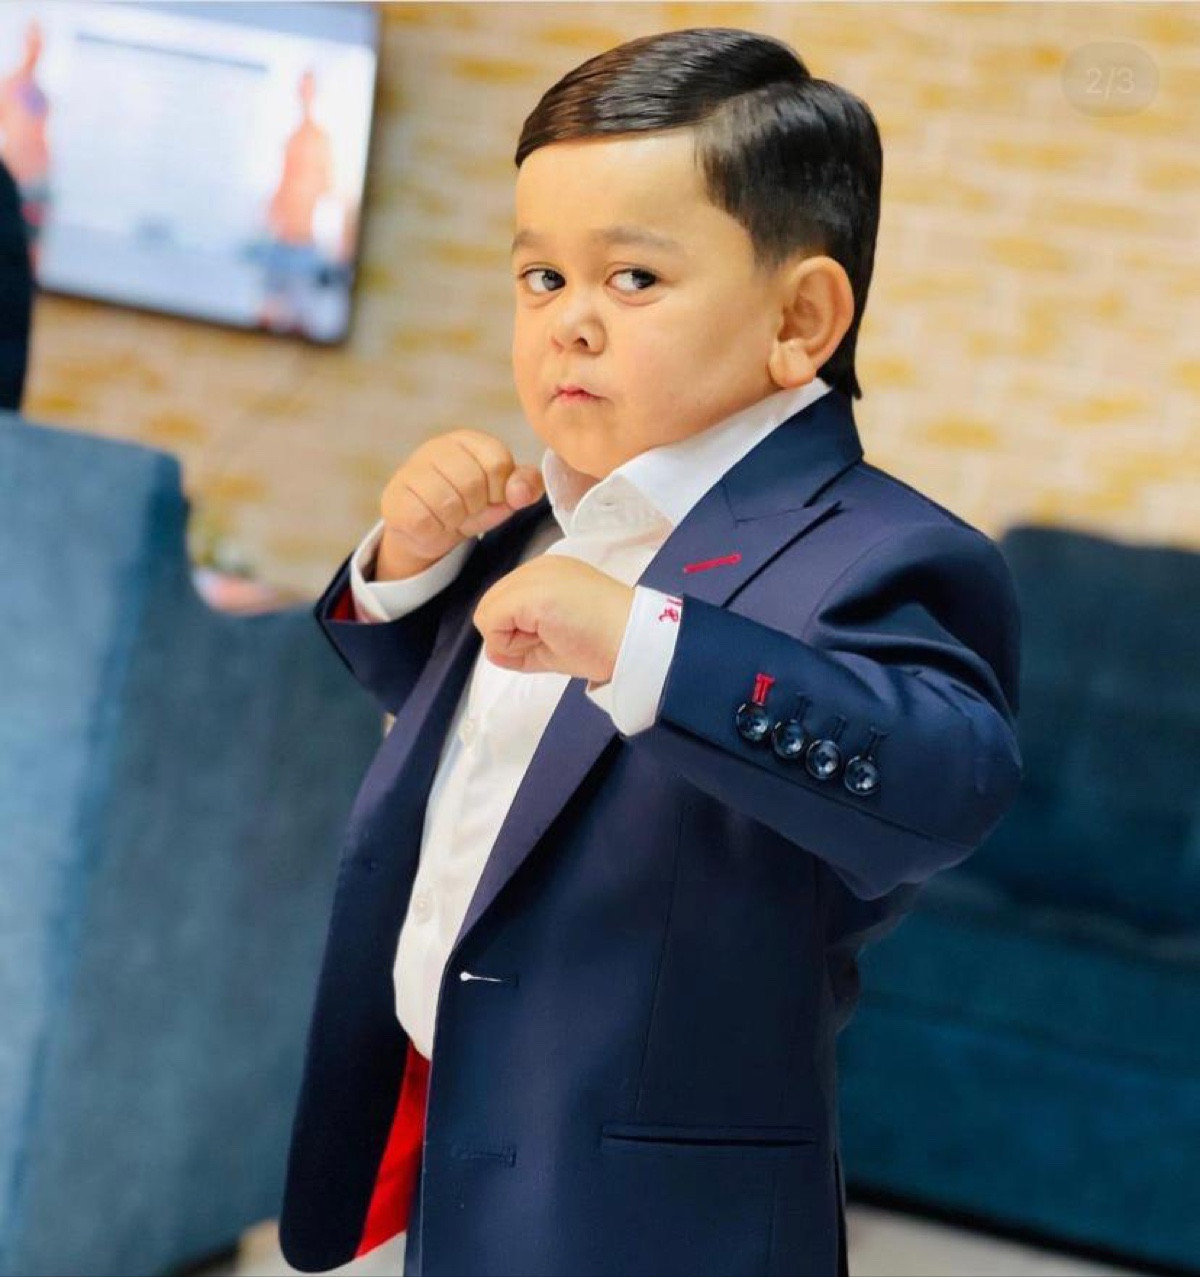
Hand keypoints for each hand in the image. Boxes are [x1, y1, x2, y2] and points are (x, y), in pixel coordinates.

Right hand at [378, 429, 544, 577]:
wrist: (427, 528)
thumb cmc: (470, 505)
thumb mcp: (503, 495)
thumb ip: (526, 486)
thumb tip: (520, 493)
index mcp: (468, 440)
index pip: (498, 463)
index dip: (499, 490)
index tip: (490, 497)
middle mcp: (437, 448)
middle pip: (473, 483)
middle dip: (476, 506)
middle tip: (467, 509)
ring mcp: (411, 470)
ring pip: (448, 503)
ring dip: (454, 520)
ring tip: (449, 516)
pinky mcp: (394, 497)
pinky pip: (424, 520)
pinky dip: (433, 530)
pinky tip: (431, 523)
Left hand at [472, 556, 634, 683]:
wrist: (634, 639)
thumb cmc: (604, 642)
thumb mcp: (553, 642)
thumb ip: (520, 641)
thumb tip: (492, 650)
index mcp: (547, 575)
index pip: (505, 607)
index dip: (518, 633)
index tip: (556, 637)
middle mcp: (537, 568)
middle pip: (491, 609)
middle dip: (512, 636)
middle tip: (553, 639)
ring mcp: (532, 576)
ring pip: (488, 616)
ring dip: (512, 640)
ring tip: (552, 638)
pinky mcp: (529, 592)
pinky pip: (491, 623)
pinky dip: (509, 643)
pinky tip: (544, 638)